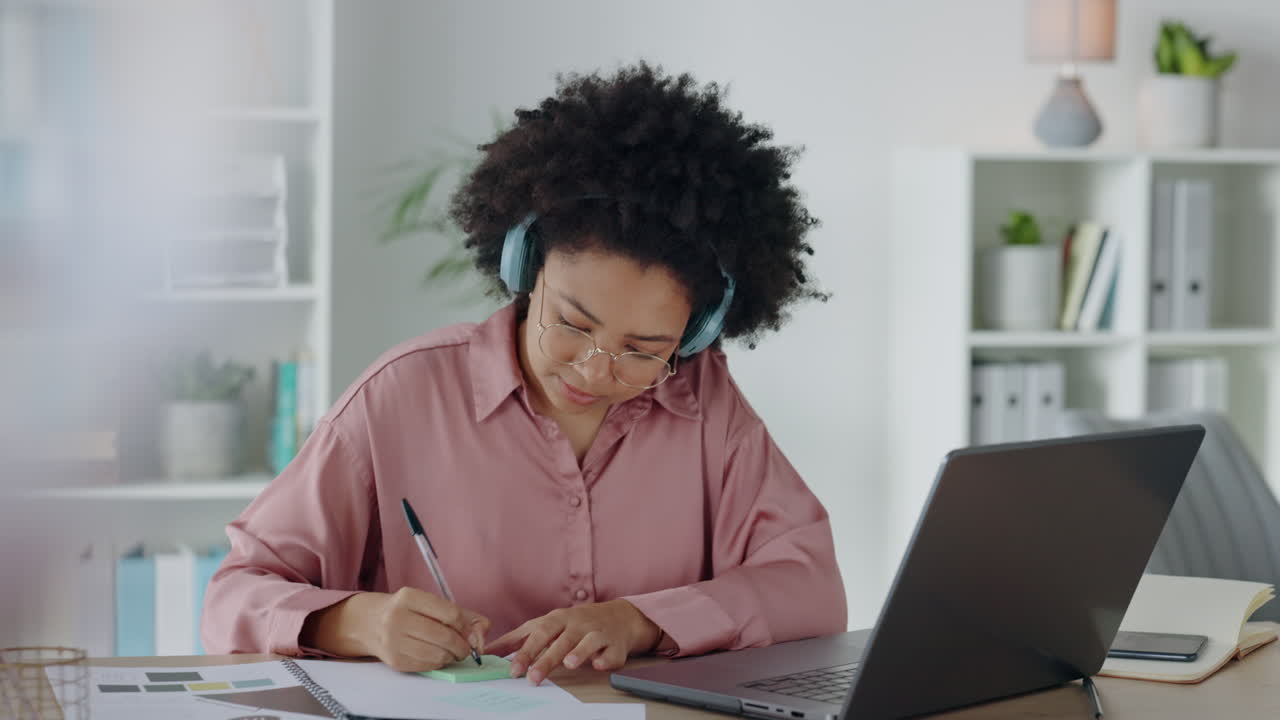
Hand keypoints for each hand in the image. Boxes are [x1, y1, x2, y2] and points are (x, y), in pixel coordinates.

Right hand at [301, 587, 489, 672]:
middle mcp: (398, 617)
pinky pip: (428, 665)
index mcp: (409, 597)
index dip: (465, 625)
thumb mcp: (431, 604)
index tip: (469, 630)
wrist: (369, 623)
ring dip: (452, 656)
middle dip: (462, 645)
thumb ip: (463, 614)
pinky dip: (439, 663)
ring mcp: (393, 640)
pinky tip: (437, 656)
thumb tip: (483, 632)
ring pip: (438, 654)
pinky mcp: (394, 660)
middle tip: (465, 647)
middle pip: (445, 636)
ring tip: (452, 651)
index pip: (450, 613)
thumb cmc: (408, 612)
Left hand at [487, 599, 660, 684]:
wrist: (617, 617)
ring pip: (588, 642)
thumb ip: (518, 638)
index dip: (524, 652)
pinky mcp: (615, 645)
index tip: (512, 670)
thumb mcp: (546, 625)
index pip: (538, 634)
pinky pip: (611, 653)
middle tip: (532, 677)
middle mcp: (577, 624)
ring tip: (569, 664)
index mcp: (557, 619)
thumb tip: (489, 651)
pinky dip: (605, 658)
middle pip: (560, 640)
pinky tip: (599, 664)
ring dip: (579, 652)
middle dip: (546, 658)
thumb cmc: (574, 623)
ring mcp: (598, 633)